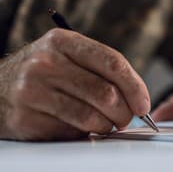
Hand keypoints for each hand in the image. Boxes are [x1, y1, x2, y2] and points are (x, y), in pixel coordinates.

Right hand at [0, 28, 150, 140]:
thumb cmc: (43, 73)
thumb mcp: (67, 57)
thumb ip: (100, 70)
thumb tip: (136, 97)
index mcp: (63, 41)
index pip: (113, 62)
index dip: (135, 86)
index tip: (143, 103)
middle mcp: (46, 62)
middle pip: (106, 93)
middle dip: (125, 112)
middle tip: (126, 118)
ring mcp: (33, 90)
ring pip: (92, 116)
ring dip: (108, 125)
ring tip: (107, 124)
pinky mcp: (27, 118)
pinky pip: (71, 131)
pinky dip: (85, 132)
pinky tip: (82, 126)